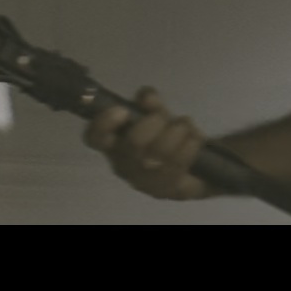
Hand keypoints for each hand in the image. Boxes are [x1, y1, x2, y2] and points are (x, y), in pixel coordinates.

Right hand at [79, 86, 217, 202]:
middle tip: (165, 116)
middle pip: (134, 144)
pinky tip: (195, 139)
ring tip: (186, 126)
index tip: (122, 109)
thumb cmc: (166, 137)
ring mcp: (147, 184)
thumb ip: (150, 104)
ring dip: (177, 132)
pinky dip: (190, 146)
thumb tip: (146, 98)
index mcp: (114, 146)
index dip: (104, 124)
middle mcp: (125, 167)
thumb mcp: (157, 115)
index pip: (95, 138)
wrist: (195, 166)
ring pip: (160, 155)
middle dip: (155, 122)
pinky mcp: (170, 192)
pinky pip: (180, 167)